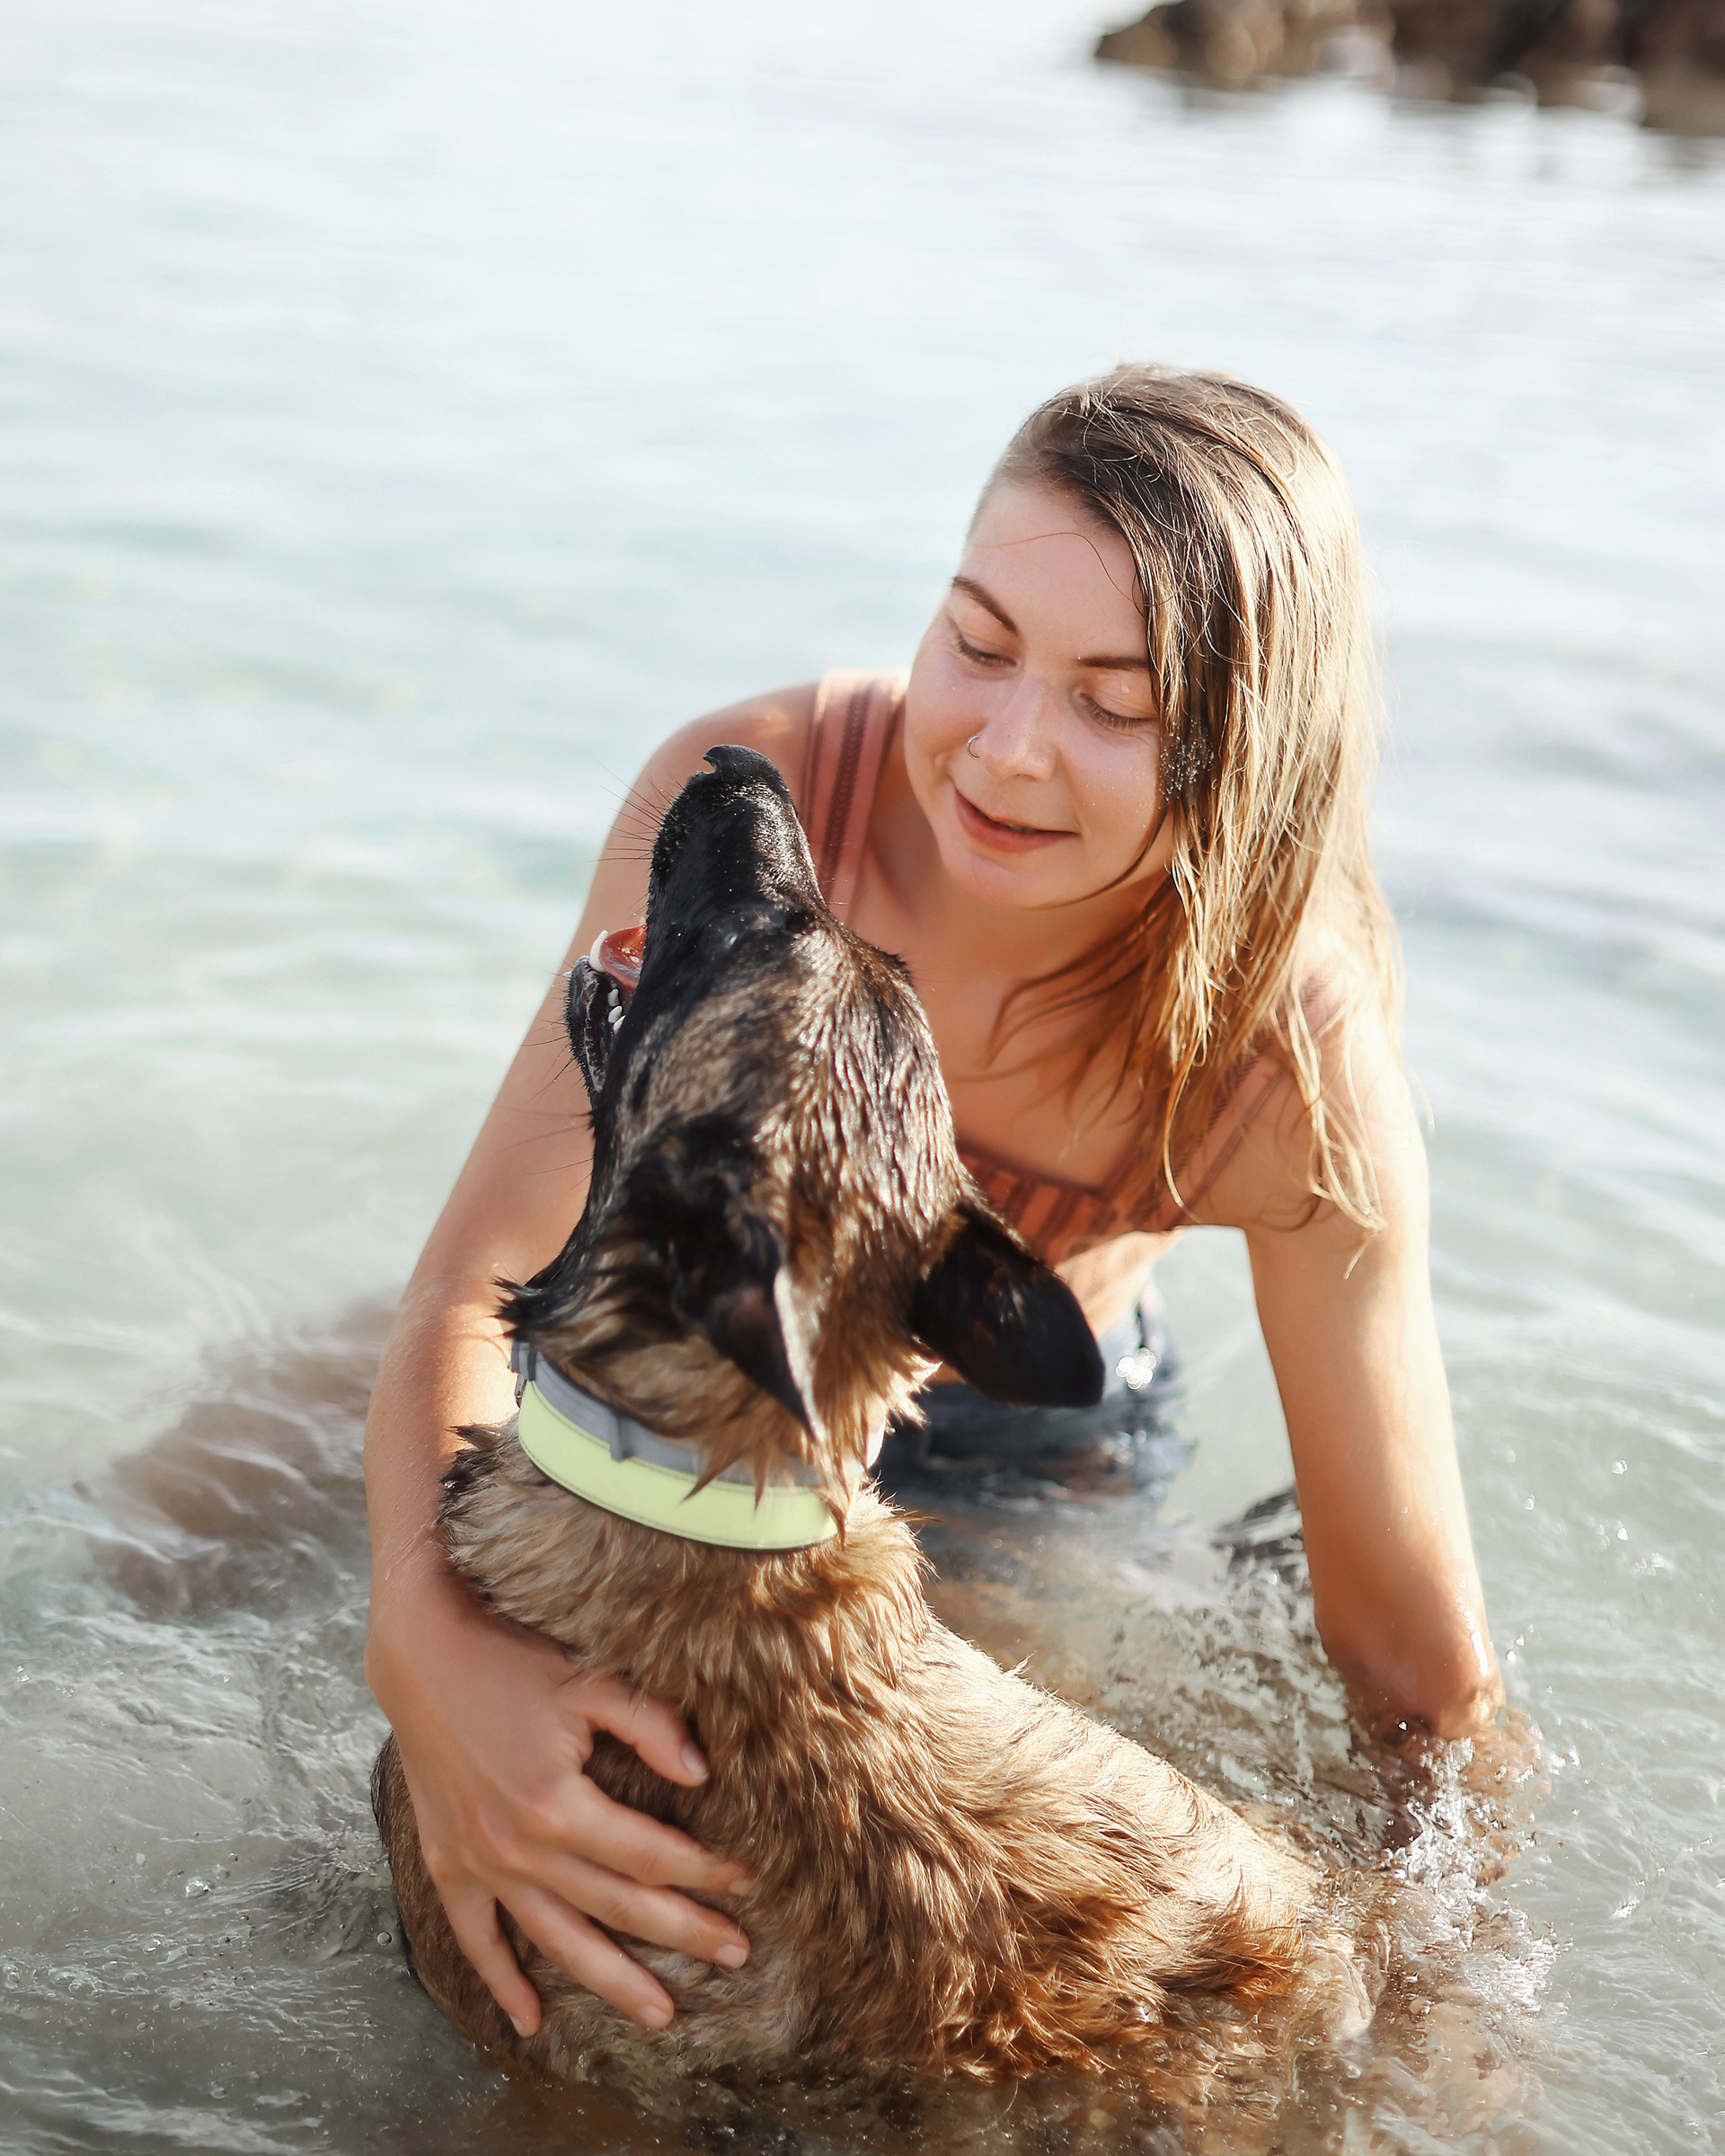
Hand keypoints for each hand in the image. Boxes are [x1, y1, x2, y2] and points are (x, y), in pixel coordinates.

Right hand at [366, 1559, 752, 2035]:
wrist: (420, 1654)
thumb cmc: (510, 1660)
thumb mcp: (587, 1681)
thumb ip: (648, 1724)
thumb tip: (701, 1774)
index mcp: (557, 1803)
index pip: (649, 1854)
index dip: (703, 1870)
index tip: (748, 1882)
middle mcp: (517, 1846)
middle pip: (617, 1905)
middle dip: (683, 1932)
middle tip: (736, 1955)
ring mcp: (478, 1863)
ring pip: (557, 1939)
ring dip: (611, 1981)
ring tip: (661, 2015)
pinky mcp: (447, 1864)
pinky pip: (475, 1939)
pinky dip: (501, 1983)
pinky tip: (530, 2023)